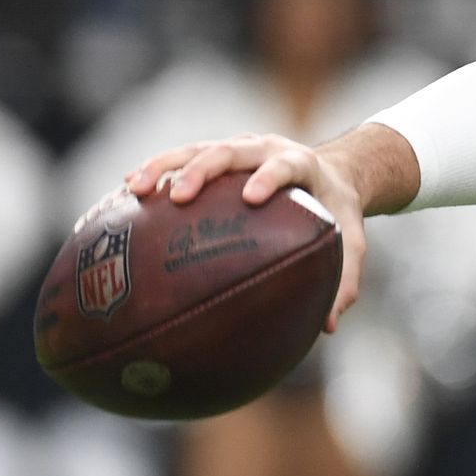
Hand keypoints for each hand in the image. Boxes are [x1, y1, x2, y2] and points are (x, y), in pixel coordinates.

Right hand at [126, 133, 370, 332]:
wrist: (331, 173)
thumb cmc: (338, 213)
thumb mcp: (350, 242)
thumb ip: (345, 278)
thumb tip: (328, 328)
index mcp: (301, 163)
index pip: (284, 165)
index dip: (268, 177)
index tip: (251, 196)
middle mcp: (265, 148)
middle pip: (230, 150)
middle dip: (203, 171)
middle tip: (178, 197)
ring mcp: (238, 148)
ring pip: (197, 149)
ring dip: (165, 166)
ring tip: (135, 189)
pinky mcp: (216, 154)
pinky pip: (182, 159)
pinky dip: (156, 172)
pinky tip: (125, 193)